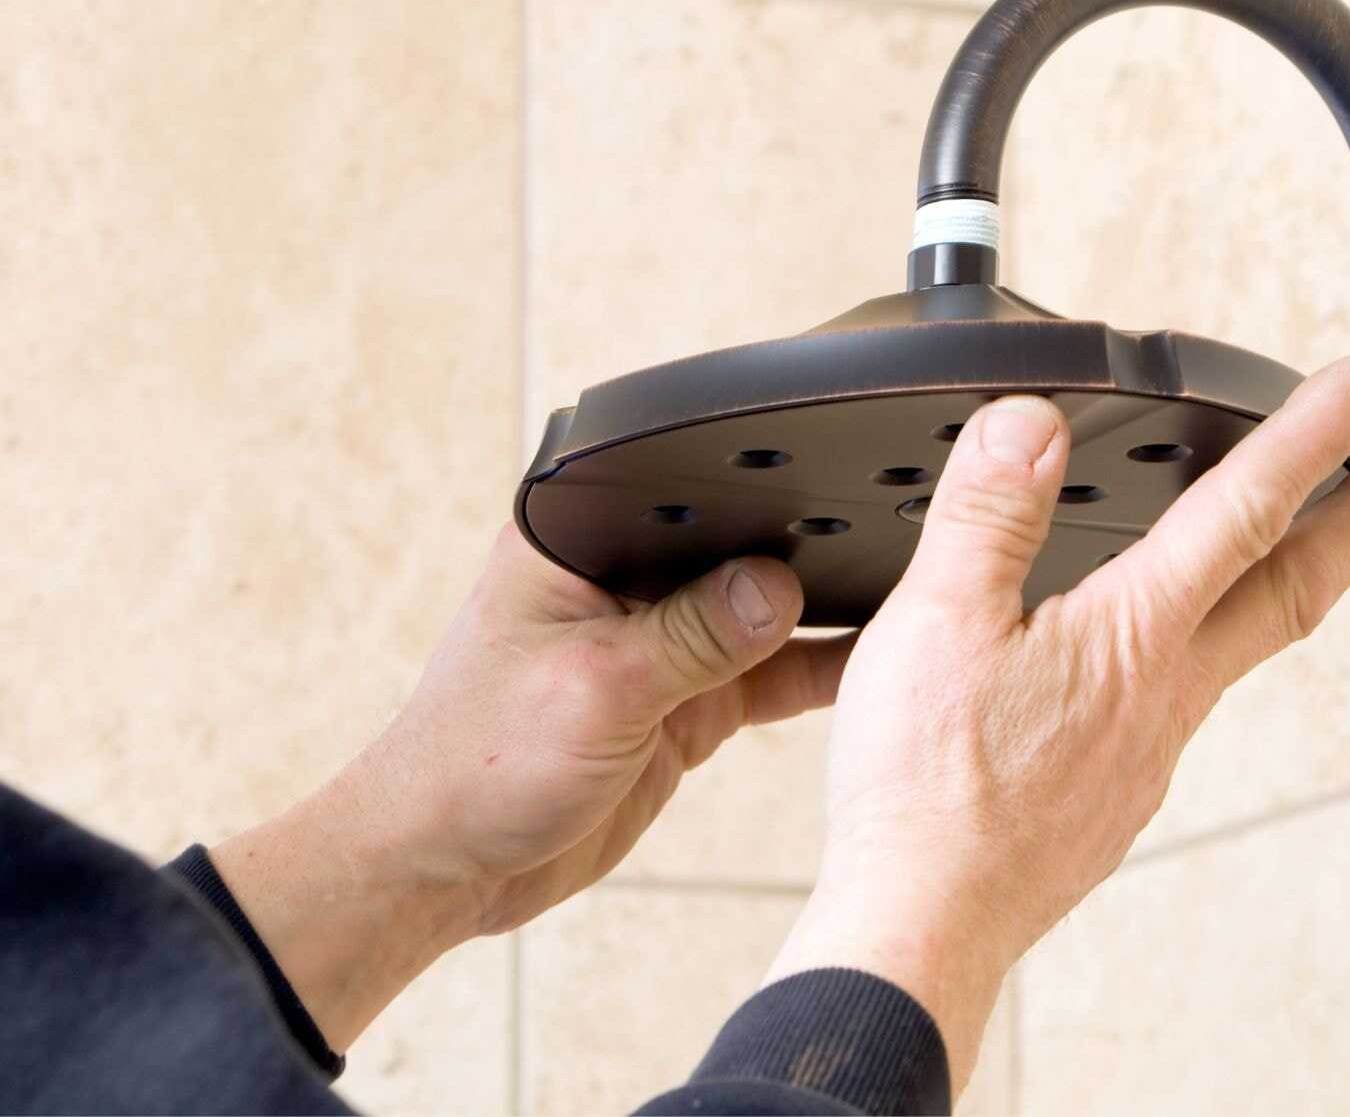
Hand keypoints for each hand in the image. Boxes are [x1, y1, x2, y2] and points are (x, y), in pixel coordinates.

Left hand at [214, 528, 850, 1049]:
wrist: (445, 870)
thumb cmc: (474, 766)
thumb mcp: (595, 690)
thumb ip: (692, 635)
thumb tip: (781, 587)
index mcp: (575, 539)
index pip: (682, 486)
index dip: (754, 480)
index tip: (835, 479)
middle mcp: (623, 579)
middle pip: (734, 542)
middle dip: (802, 544)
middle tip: (890, 538)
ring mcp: (657, 640)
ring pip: (761, 609)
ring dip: (817, 610)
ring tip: (904, 594)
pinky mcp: (683, 700)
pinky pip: (766, 672)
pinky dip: (813, 670)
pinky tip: (873, 659)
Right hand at [766, 356, 1349, 1089]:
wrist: (923, 930)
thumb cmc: (926, 792)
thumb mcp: (935, 623)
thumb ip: (988, 514)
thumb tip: (1031, 422)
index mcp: (1135, 638)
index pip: (1243, 511)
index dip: (1309, 435)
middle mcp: (1167, 696)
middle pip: (1290, 591)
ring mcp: (1150, 755)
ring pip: (1240, 649)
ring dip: (1282, 583)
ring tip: (1294, 548)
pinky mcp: (1118, 797)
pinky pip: (1183, 702)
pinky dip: (1205, 650)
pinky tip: (1163, 657)